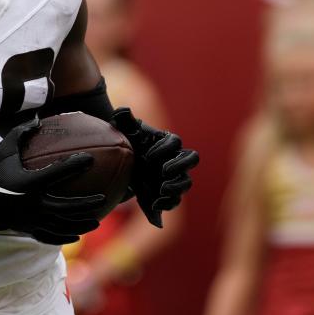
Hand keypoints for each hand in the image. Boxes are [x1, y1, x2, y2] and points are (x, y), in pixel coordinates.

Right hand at [0, 119, 106, 246]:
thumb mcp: (5, 149)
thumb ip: (22, 133)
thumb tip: (39, 119)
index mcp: (29, 182)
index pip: (58, 173)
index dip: (76, 164)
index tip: (90, 159)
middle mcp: (32, 204)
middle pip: (67, 207)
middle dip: (87, 203)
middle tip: (103, 199)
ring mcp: (30, 219)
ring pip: (62, 225)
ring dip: (81, 223)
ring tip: (96, 221)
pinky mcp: (27, 229)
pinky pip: (49, 236)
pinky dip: (64, 236)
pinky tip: (76, 234)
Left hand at [109, 108, 197, 227]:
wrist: (127, 165)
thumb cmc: (132, 145)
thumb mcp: (127, 133)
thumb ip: (125, 120)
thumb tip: (122, 110)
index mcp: (169, 143)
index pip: (175, 142)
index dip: (164, 148)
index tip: (148, 155)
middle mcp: (177, 159)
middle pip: (191, 159)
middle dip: (179, 165)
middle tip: (163, 171)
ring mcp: (175, 177)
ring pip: (186, 182)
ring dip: (176, 187)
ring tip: (161, 190)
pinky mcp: (169, 193)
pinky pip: (175, 200)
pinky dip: (168, 203)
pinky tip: (155, 204)